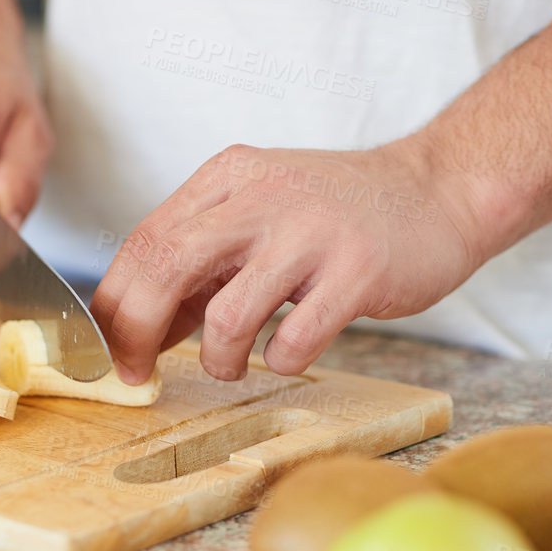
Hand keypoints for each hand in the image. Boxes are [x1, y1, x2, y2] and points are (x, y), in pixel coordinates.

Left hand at [90, 138, 483, 381]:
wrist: (441, 191)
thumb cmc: (342, 216)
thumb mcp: (260, 215)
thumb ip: (202, 263)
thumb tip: (140, 328)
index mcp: (229, 177)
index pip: (145, 241)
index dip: (116, 304)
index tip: (110, 351)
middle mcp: (263, 196)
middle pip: (166, 268)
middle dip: (138, 332)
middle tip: (139, 372)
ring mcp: (311, 231)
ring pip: (226, 316)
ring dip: (218, 359)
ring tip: (234, 365)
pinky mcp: (357, 271)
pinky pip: (293, 340)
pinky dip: (280, 362)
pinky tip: (290, 353)